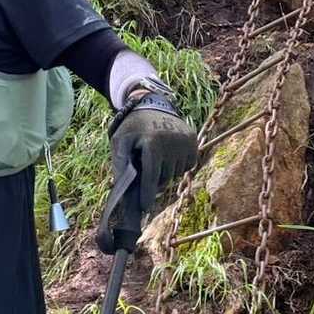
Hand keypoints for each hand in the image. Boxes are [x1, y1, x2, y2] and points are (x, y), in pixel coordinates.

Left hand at [108, 88, 198, 225]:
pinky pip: (187, 166)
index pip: (151, 176)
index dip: (147, 194)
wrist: (151, 105)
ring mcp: (186, 141)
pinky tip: (168, 153)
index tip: (145, 208)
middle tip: (146, 170)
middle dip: (154, 180)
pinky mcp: (193, 141)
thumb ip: (120, 165)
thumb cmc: (133, 128)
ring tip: (157, 157)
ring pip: (176, 174)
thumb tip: (125, 192)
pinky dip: (177, 165)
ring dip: (166, 172)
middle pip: (164, 178)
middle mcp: (173, 141)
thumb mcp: (120, 142)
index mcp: (153, 142)